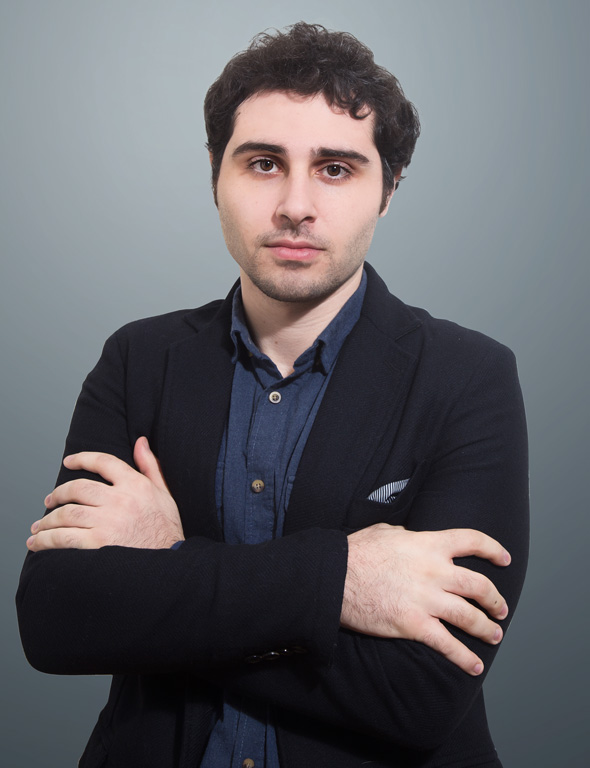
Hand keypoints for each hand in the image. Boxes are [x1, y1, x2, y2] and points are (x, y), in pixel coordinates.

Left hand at [27, 437, 183, 550]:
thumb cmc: (167, 529)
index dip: (82, 458)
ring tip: (39, 527)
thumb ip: (150, 466)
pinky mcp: (98, 544)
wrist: (171, 562)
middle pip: (78, 488)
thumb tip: (140, 441)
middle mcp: (120, 500)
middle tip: (49, 501)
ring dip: (47, 520)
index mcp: (136, 485)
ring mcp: (108, 522)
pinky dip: (46, 540)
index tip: (68, 461)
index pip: (103, 462)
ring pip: (67, 514)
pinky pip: (64, 538)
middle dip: (58, 494)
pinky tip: (37, 543)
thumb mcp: (164, 493)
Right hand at [341, 524, 509, 675]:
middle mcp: (434, 571)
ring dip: (487, 628)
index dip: (492, 549)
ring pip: (470, 616)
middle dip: (495, 600)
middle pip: (479, 585)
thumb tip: (409, 535)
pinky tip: (474, 666)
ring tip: (494, 635)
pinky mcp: (414, 624)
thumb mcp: (384, 532)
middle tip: (500, 608)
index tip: (503, 559)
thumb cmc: (356, 553)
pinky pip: (447, 644)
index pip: (471, 540)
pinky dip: (464, 657)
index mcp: (428, 544)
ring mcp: (426, 599)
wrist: (334, 577)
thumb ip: (405, 534)